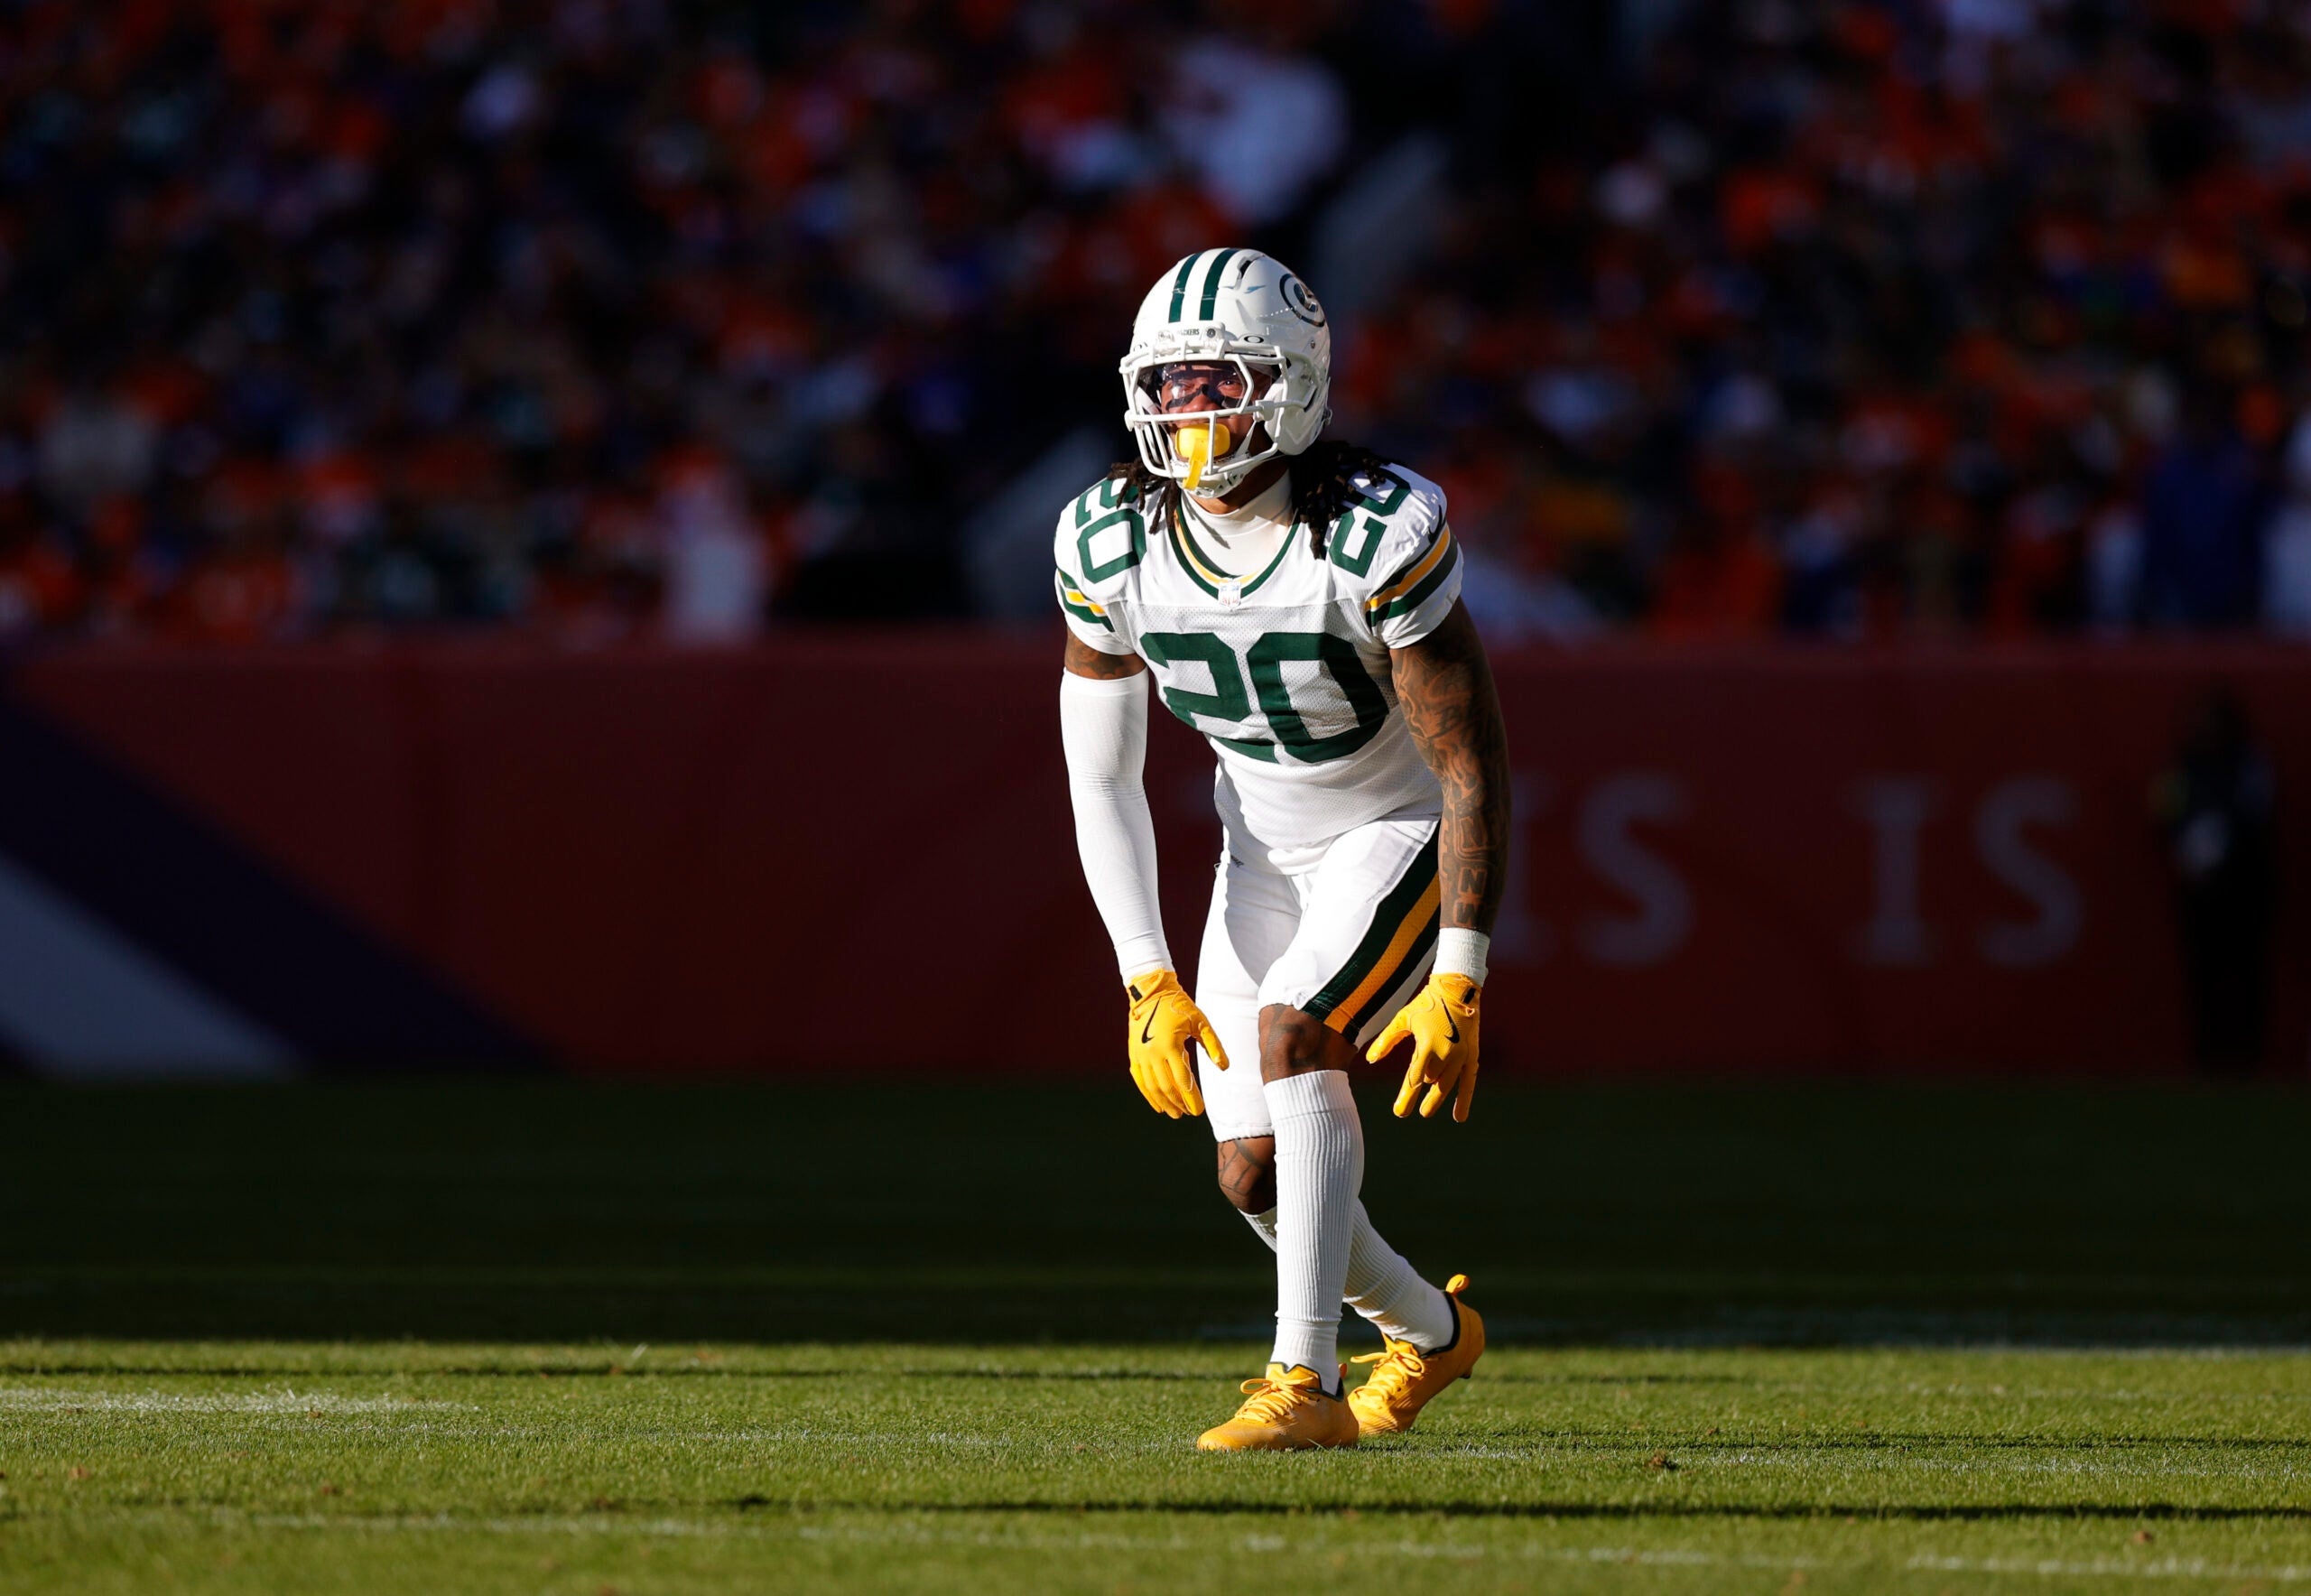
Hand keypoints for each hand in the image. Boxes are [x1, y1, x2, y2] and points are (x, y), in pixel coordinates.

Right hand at [1125, 970, 1228, 1118]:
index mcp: (1171, 1045)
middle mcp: (1153, 1052)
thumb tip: (1224, 1067)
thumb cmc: (1180, 1006)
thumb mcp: (1201, 1022)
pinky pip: (1140, 1080)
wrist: (1150, 992)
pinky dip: (1148, 1095)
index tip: (1199, 1110)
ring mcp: (1141, 1054)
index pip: (1182, 1079)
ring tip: (1175, 1113)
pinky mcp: (1134, 1054)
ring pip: (1152, 1086)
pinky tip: (1157, 1106)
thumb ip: (1213, 1046)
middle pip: (1167, 1087)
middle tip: (1189, 1113)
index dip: (1191, 1097)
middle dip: (1179, 1103)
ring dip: (1164, 1103)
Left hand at [1366, 973, 1479, 1121]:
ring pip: (1447, 1085)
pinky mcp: (1472, 1055)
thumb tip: (1369, 1059)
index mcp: (1428, 1044)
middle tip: (1405, 1112)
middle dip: (1419, 1098)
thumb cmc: (1426, 1004)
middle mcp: (1446, 1053)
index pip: (1414, 1078)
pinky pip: (1469, 1082)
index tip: (1399, 1111)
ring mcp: (1461, 1055)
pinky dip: (1464, 1100)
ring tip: (1426, 1111)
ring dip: (1437, 1100)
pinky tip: (1459, 1117)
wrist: (1457, 989)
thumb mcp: (1403, 1019)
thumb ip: (1387, 1040)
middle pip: (1430, 1083)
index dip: (1407, 1096)